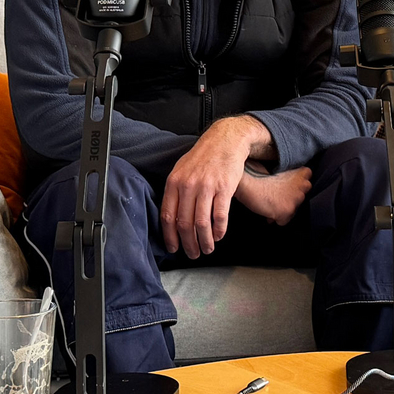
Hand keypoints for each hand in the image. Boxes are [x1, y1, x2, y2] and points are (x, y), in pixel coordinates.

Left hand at [161, 115, 275, 258]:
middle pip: (185, 223)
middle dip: (188, 244)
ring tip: (207, 249)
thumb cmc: (203, 156)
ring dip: (204, 241)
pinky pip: (220, 216)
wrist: (225, 139)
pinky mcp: (225, 187)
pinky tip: (219, 235)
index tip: (174, 248)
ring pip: (202, 223)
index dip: (170, 237)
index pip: (168, 216)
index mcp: (174, 182)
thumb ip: (175, 191)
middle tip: (193, 253)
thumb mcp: (181, 169)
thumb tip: (170, 217)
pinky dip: (219, 230)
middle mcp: (189, 185)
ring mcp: (207, 186)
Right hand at [235, 165, 311, 223]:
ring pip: (293, 210)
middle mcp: (303, 186)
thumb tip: (289, 196)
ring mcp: (296, 199)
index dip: (296, 185)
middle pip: (301, 198)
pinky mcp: (287, 211)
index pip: (307, 181)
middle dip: (290, 198)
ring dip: (283, 209)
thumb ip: (291, 180)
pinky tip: (268, 211)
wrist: (248, 182)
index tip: (288, 186)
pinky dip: (276, 218)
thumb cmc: (259, 174)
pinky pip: (284, 221)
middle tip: (277, 196)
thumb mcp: (280, 171)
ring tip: (271, 203)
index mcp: (303, 173)